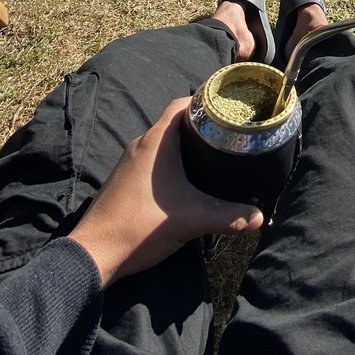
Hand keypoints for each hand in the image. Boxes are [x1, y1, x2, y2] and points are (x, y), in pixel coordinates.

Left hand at [70, 98, 262, 286]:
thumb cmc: (140, 226)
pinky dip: (172, 162)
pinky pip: (154, 160)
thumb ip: (228, 217)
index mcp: (155, 143)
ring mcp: (130, 163)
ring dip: (186, 146)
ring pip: (164, 143)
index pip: (180, 105)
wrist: (94, 253)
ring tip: (214, 154)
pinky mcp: (126, 180)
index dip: (204, 101)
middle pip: (175, 123)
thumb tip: (259, 218)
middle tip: (229, 133)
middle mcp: (141, 146)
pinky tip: (188, 179)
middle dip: (202, 125)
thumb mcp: (191, 219)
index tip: (228, 107)